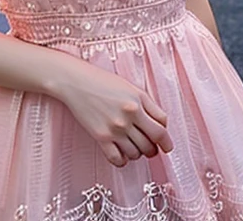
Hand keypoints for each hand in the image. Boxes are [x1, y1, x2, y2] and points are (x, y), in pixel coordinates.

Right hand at [56, 63, 173, 167]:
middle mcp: (129, 116)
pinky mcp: (101, 137)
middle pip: (152, 143)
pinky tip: (121, 154)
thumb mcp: (131, 87)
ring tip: (134, 147)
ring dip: (138, 154)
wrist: (77, 82)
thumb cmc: (103, 81)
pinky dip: (123, 160)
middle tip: (152, 148)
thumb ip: (148, 105)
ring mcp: (115, 128)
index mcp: (138, 102)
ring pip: (137, 153)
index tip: (166, 144)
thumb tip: (160, 124)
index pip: (162, 127)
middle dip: (154, 149)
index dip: (166, 139)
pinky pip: (118, 159)